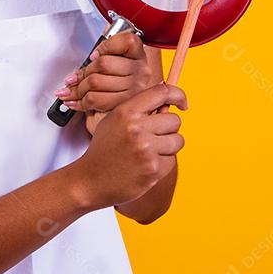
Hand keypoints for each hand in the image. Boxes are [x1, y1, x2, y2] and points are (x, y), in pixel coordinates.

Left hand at [53, 32, 158, 133]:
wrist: (129, 112)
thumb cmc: (118, 82)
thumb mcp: (114, 61)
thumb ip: (101, 57)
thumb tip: (75, 75)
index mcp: (138, 54)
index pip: (125, 42)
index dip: (105, 47)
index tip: (94, 55)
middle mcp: (140, 70)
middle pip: (102, 64)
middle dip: (83, 73)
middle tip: (72, 79)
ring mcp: (134, 88)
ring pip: (95, 82)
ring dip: (77, 89)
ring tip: (70, 92)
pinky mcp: (124, 104)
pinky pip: (95, 100)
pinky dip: (80, 102)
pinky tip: (75, 102)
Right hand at [72, 83, 187, 208]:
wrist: (90, 180)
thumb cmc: (104, 150)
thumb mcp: (115, 121)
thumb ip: (139, 110)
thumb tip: (168, 102)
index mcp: (126, 112)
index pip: (162, 92)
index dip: (178, 95)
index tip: (182, 103)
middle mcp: (136, 128)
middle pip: (175, 120)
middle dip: (168, 129)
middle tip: (154, 137)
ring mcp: (145, 149)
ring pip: (177, 140)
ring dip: (168, 147)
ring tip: (150, 152)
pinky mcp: (153, 169)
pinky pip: (172, 160)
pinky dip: (162, 164)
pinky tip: (145, 166)